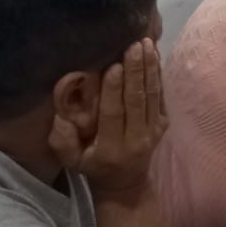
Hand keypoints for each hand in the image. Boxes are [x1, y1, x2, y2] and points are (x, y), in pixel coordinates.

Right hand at [49, 39, 164, 193]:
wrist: (126, 183)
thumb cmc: (92, 166)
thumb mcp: (71, 161)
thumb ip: (63, 141)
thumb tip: (62, 118)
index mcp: (111, 147)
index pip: (114, 114)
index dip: (115, 89)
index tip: (114, 65)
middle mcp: (137, 138)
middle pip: (137, 99)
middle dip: (136, 70)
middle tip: (133, 45)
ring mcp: (153, 130)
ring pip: (152, 94)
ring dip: (150, 67)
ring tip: (145, 43)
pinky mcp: (163, 122)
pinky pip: (161, 95)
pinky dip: (158, 73)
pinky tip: (154, 53)